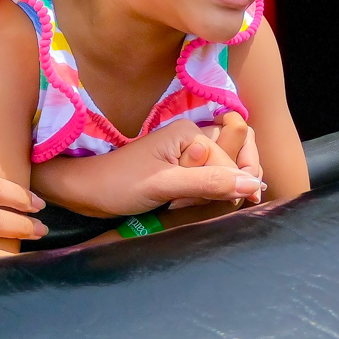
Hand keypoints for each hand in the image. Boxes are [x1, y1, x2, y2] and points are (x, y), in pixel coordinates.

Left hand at [34, 120, 264, 217]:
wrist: (86, 191)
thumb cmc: (119, 184)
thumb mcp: (165, 185)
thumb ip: (209, 183)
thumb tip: (252, 183)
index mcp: (189, 132)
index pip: (233, 159)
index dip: (232, 183)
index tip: (219, 202)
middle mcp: (192, 138)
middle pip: (233, 159)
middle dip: (226, 184)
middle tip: (203, 201)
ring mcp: (187, 155)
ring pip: (222, 173)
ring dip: (214, 193)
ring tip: (187, 203)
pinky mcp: (181, 171)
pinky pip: (208, 182)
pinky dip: (204, 197)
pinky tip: (183, 205)